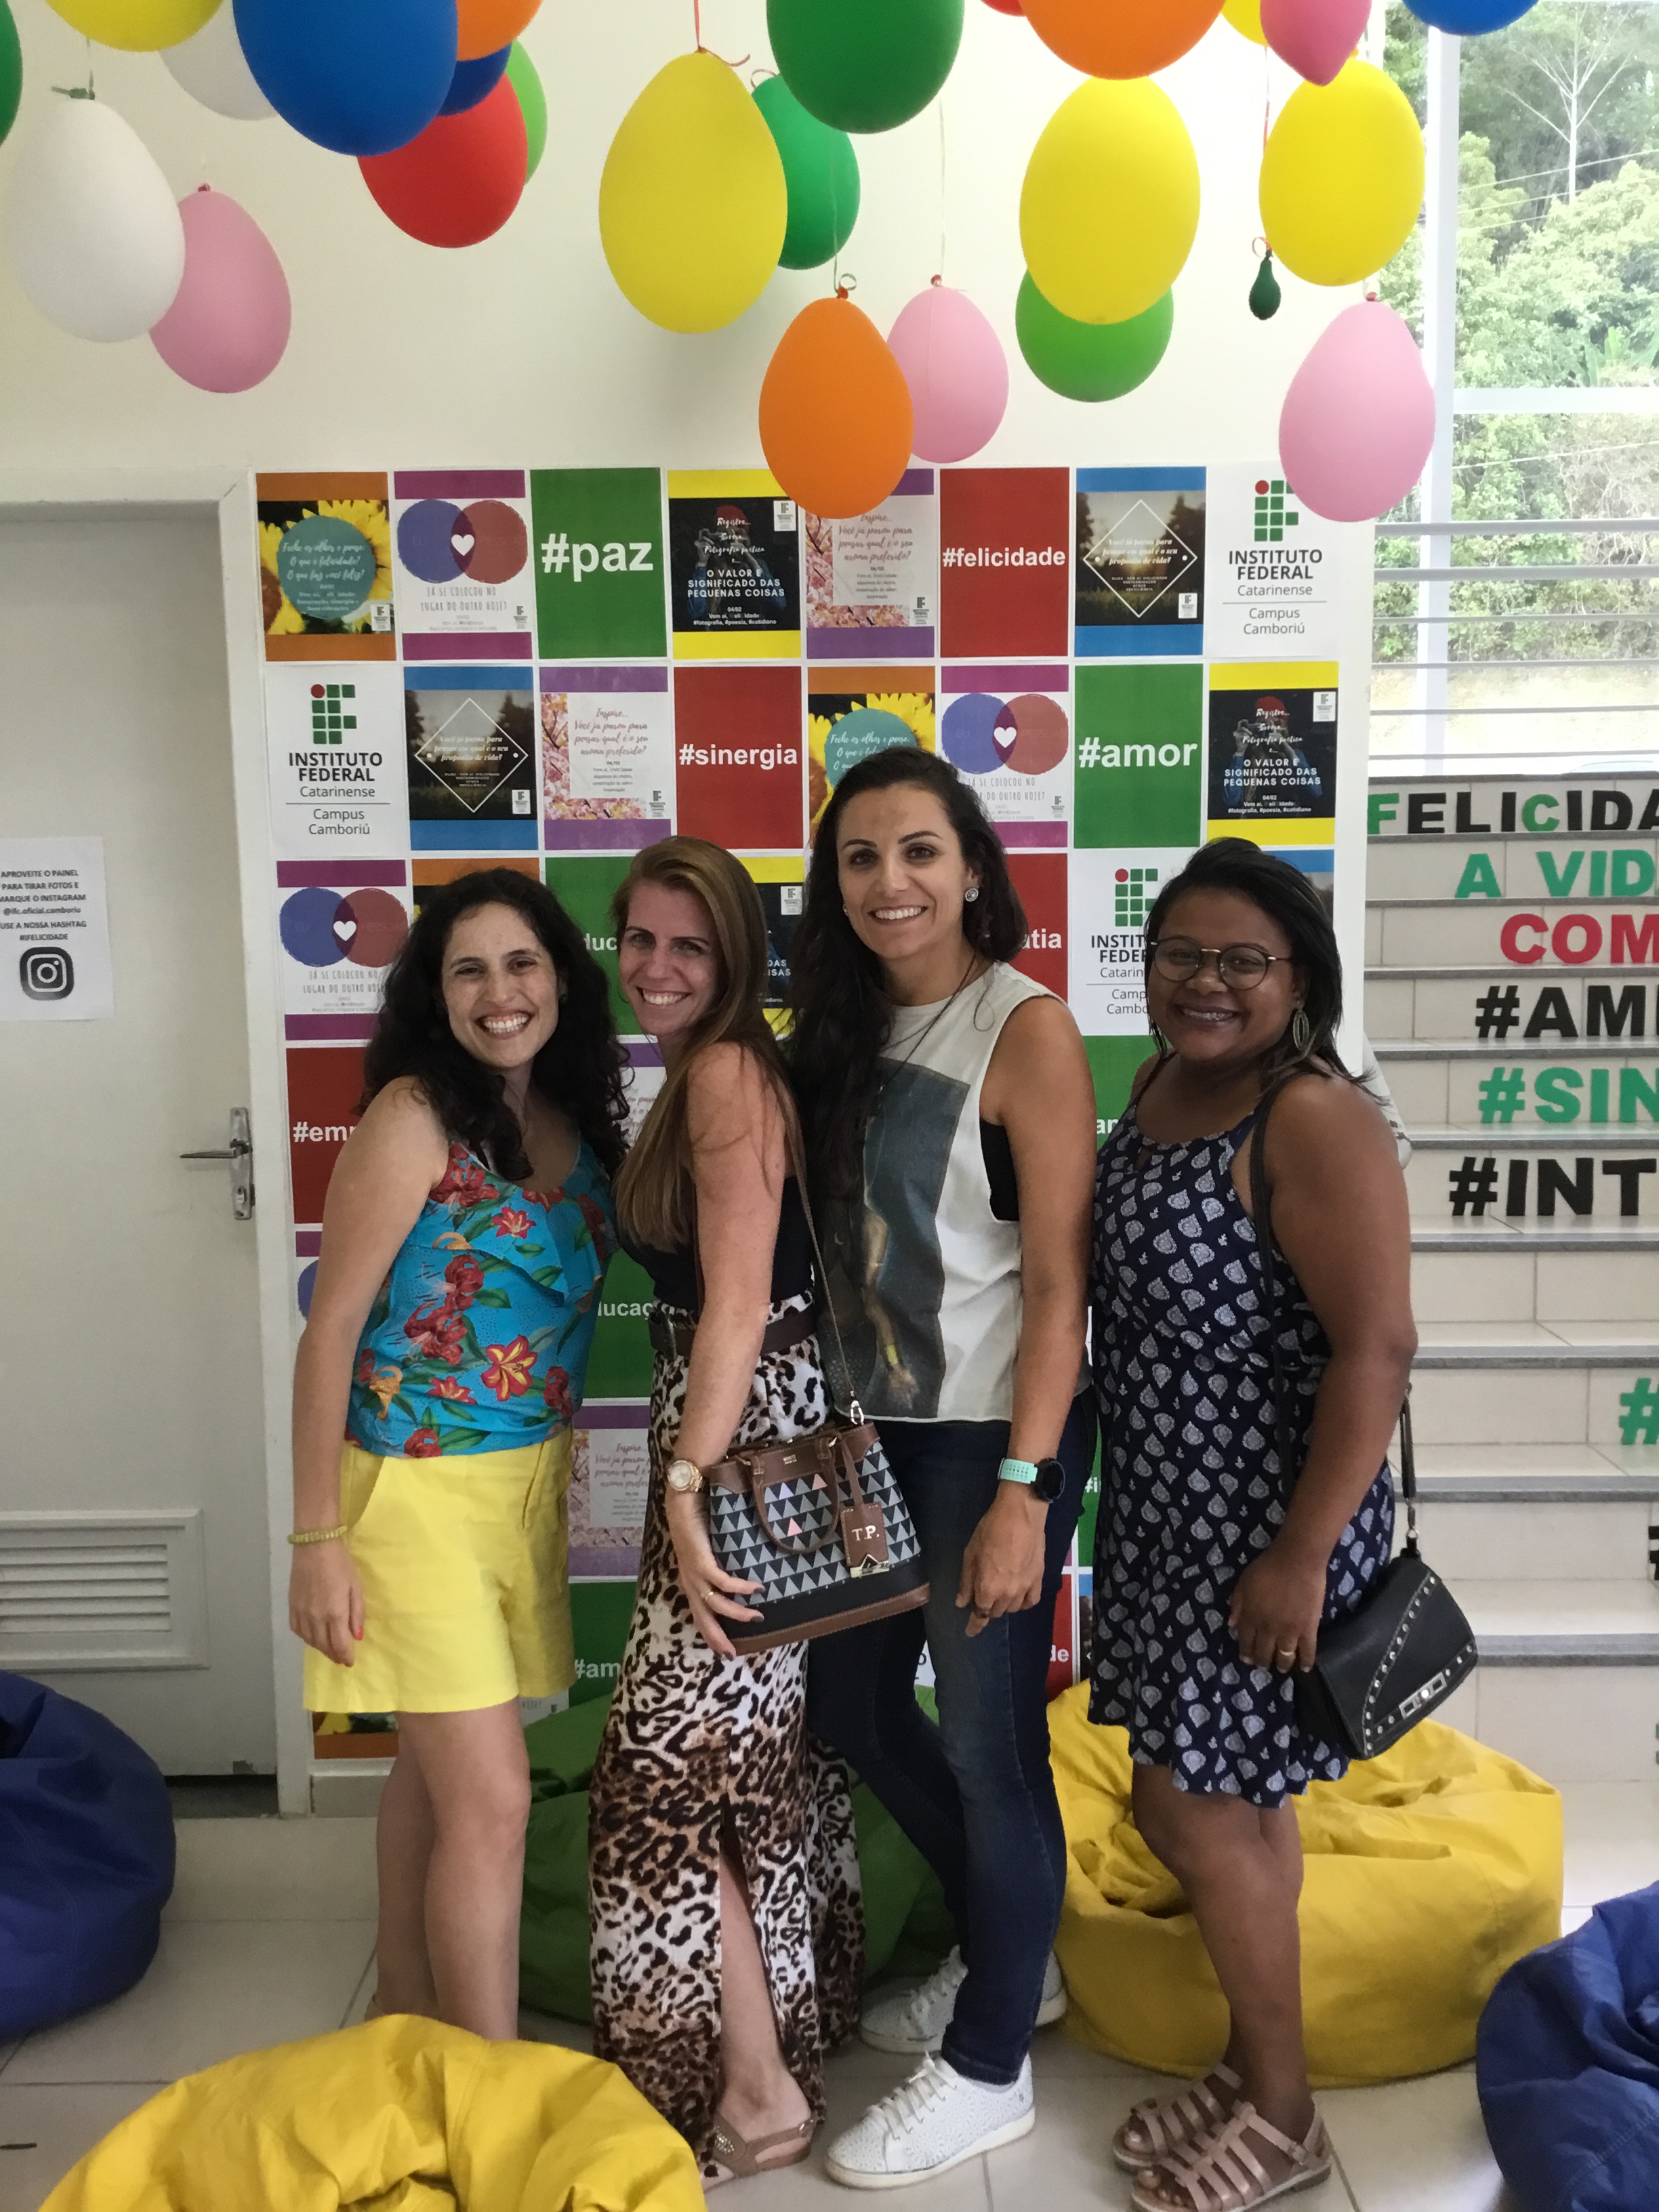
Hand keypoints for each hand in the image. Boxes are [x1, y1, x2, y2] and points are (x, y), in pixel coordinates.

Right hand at [288, 1541, 363, 1666]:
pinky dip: (306, 1638)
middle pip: (324, 1646)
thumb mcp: (355, 1587)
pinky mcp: (291, 1607)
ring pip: (310, 1641)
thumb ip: (357, 1613)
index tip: (350, 1662)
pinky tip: (313, 1636)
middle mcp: (316, 1618)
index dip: (346, 1656)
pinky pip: (298, 1631)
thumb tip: (357, 1636)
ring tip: (329, 1649)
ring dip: (321, 1648)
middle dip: (334, 1655)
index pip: (340, 1644)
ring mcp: (302, 1613)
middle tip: (341, 1658)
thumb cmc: (340, 1564)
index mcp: (335, 1613)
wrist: (314, 1547)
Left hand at [666, 1492, 761, 1658]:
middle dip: (717, 1637)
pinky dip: (740, 1588)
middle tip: (733, 1654)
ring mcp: (694, 1570)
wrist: (684, 1493)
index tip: (725, 1647)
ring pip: (715, 1603)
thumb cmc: (697, 1513)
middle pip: (703, 1616)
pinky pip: (723, 1582)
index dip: (711, 1631)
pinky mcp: (700, 1559)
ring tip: (757, 1617)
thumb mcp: (709, 1543)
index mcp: (689, 1577)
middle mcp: (689, 1578)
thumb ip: (719, 1557)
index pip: (699, 1612)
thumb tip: (743, 1565)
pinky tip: (756, 1588)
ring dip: (737, 1614)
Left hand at [956, 1484, 1047, 1639]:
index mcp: (987, 1589)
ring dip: (1003, 1605)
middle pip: (996, 1612)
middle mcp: (1007, 1594)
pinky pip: (1031, 1601)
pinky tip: (1018, 1596)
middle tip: (982, 1596)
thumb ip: (966, 1582)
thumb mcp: (970, 1555)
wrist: (1020, 1515)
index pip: (980, 1615)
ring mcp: (1025, 1588)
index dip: (974, 1626)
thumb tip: (962, 1603)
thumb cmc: (990, 1531)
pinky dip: (1023, 1602)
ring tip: (999, 1593)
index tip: (970, 1632)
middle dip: (987, 1608)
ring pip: (1013, 1608)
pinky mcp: (1038, 1579)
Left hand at [1228, 1540, 1327, 1673]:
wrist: (1296, 1561)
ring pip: (1284, 1657)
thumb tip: (1231, 1625)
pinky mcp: (1308, 1629)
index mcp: (1250, 1618)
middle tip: (1263, 1666)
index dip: (1246, 1653)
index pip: (1245, 1642)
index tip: (1247, 1659)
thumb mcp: (1243, 1583)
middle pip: (1264, 1652)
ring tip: (1282, 1669)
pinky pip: (1308, 1651)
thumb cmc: (1267, 1567)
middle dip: (1262, 1662)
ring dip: (1282, 1665)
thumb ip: (1236, 1605)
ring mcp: (1289, 1631)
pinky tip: (1305, 1668)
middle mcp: (1268, 1630)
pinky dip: (1306, 1661)